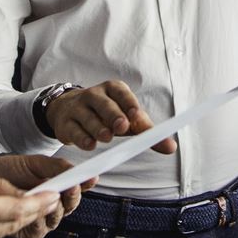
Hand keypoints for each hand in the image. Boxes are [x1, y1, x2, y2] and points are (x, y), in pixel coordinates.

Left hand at [0, 153, 92, 237]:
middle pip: (69, 208)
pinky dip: (36, 221)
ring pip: (54, 220)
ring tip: (47, 198)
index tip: (87, 179)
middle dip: (70, 198)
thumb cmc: (14, 169)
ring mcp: (41, 222)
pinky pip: (37, 230)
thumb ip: (57, 167)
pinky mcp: (27, 232)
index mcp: (60, 191)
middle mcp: (53, 208)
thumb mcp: (36, 164)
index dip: (83, 186)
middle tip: (70, 187)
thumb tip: (76, 169)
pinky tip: (32, 211)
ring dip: (52, 210)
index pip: (76, 192)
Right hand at [45, 80, 177, 155]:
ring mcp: (78, 108)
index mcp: (113, 90)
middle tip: (122, 126)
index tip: (137, 115)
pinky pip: (74, 130)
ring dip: (98, 128)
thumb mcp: (128, 118)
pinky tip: (90, 145)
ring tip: (106, 137)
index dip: (129, 104)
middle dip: (114, 115)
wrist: (69, 109)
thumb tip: (171, 147)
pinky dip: (82, 138)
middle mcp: (94, 95)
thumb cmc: (107, 114)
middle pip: (104, 105)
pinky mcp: (66, 124)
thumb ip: (146, 131)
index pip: (122, 94)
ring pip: (88, 118)